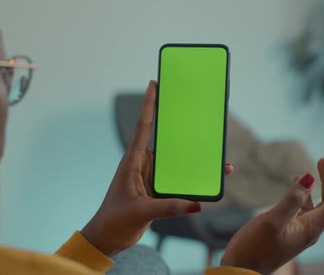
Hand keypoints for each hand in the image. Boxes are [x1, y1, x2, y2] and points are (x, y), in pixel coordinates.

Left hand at [81, 80, 233, 256]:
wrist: (108, 239)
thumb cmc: (114, 221)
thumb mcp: (140, 212)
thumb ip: (167, 208)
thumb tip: (196, 203)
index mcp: (132, 162)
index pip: (142, 127)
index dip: (149, 104)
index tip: (154, 83)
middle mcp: (142, 165)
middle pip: (164, 140)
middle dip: (179, 125)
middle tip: (195, 108)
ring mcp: (151, 178)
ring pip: (176, 162)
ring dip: (193, 157)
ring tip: (215, 150)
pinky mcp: (158, 192)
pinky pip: (179, 181)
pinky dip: (193, 180)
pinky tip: (211, 179)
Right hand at [221, 149, 323, 273]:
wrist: (242, 268)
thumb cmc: (255, 248)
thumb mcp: (272, 221)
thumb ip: (290, 199)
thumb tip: (308, 177)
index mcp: (313, 226)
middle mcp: (312, 227)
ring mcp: (301, 228)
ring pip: (320, 200)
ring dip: (323, 180)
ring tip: (320, 160)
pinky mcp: (290, 228)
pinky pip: (305, 206)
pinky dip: (305, 191)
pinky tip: (298, 182)